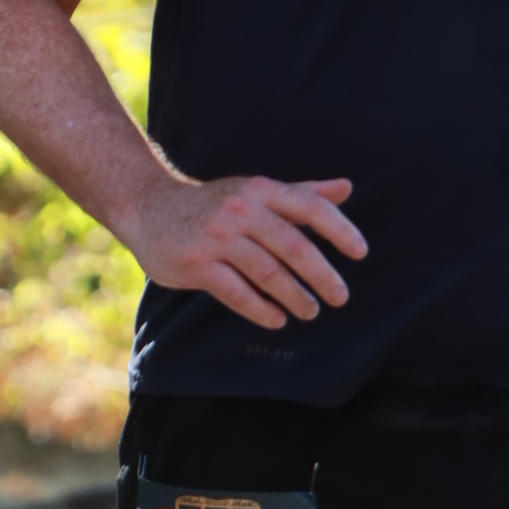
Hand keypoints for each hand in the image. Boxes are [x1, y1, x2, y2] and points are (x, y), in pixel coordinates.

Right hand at [125, 168, 366, 332]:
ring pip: (267, 272)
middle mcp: (241, 210)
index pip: (309, 206)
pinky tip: (278, 320)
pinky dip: (261, 309)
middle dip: (321, 274)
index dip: (339, 229)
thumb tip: (347, 188)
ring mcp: (217, 237)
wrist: (148, 207)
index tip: (361, 253)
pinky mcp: (196, 264)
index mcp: (260, 190)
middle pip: (292, 245)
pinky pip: (236, 292)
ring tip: (311, 312)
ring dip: (294, 297)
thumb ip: (302, 192)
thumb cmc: (212, 203)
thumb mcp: (255, 191)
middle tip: (340, 297)